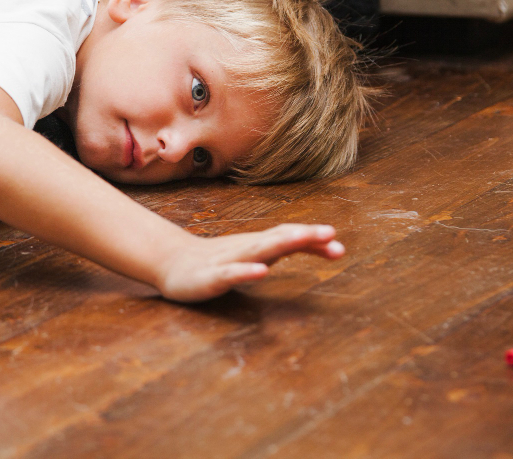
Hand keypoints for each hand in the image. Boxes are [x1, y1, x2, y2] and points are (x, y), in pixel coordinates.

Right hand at [157, 224, 344, 302]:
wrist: (172, 263)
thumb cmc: (222, 259)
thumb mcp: (260, 254)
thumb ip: (290, 249)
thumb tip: (330, 246)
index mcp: (259, 243)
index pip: (289, 236)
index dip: (314, 240)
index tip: (339, 247)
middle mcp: (247, 247)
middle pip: (277, 238)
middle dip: (303, 236)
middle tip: (329, 234)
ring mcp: (228, 260)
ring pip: (257, 250)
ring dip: (279, 244)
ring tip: (301, 239)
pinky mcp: (211, 277)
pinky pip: (231, 273)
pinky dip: (247, 271)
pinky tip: (262, 272)